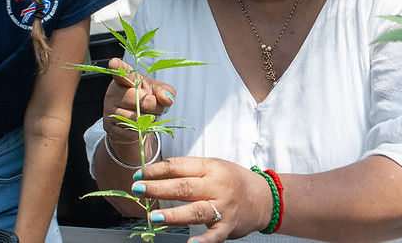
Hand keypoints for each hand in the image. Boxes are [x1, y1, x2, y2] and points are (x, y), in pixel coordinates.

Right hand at [102, 57, 175, 144]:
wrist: (134, 122)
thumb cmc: (147, 100)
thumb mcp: (158, 91)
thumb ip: (166, 91)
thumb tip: (167, 99)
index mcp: (125, 79)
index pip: (121, 73)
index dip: (118, 68)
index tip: (114, 63)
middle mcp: (113, 92)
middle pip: (139, 100)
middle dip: (154, 106)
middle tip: (156, 107)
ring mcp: (108, 109)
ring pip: (136, 118)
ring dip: (149, 119)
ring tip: (147, 115)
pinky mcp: (108, 126)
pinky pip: (131, 131)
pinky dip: (141, 130)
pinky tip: (139, 125)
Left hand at [132, 157, 272, 242]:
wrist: (263, 198)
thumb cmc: (233, 181)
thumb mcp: (214, 167)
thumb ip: (190, 172)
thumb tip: (158, 176)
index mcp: (211, 167)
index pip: (179, 166)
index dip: (157, 170)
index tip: (140, 174)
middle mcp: (216, 186)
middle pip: (183, 187)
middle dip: (158, 188)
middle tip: (138, 189)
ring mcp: (223, 207)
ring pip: (195, 210)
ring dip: (174, 214)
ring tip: (154, 216)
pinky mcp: (228, 226)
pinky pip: (215, 235)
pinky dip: (204, 241)